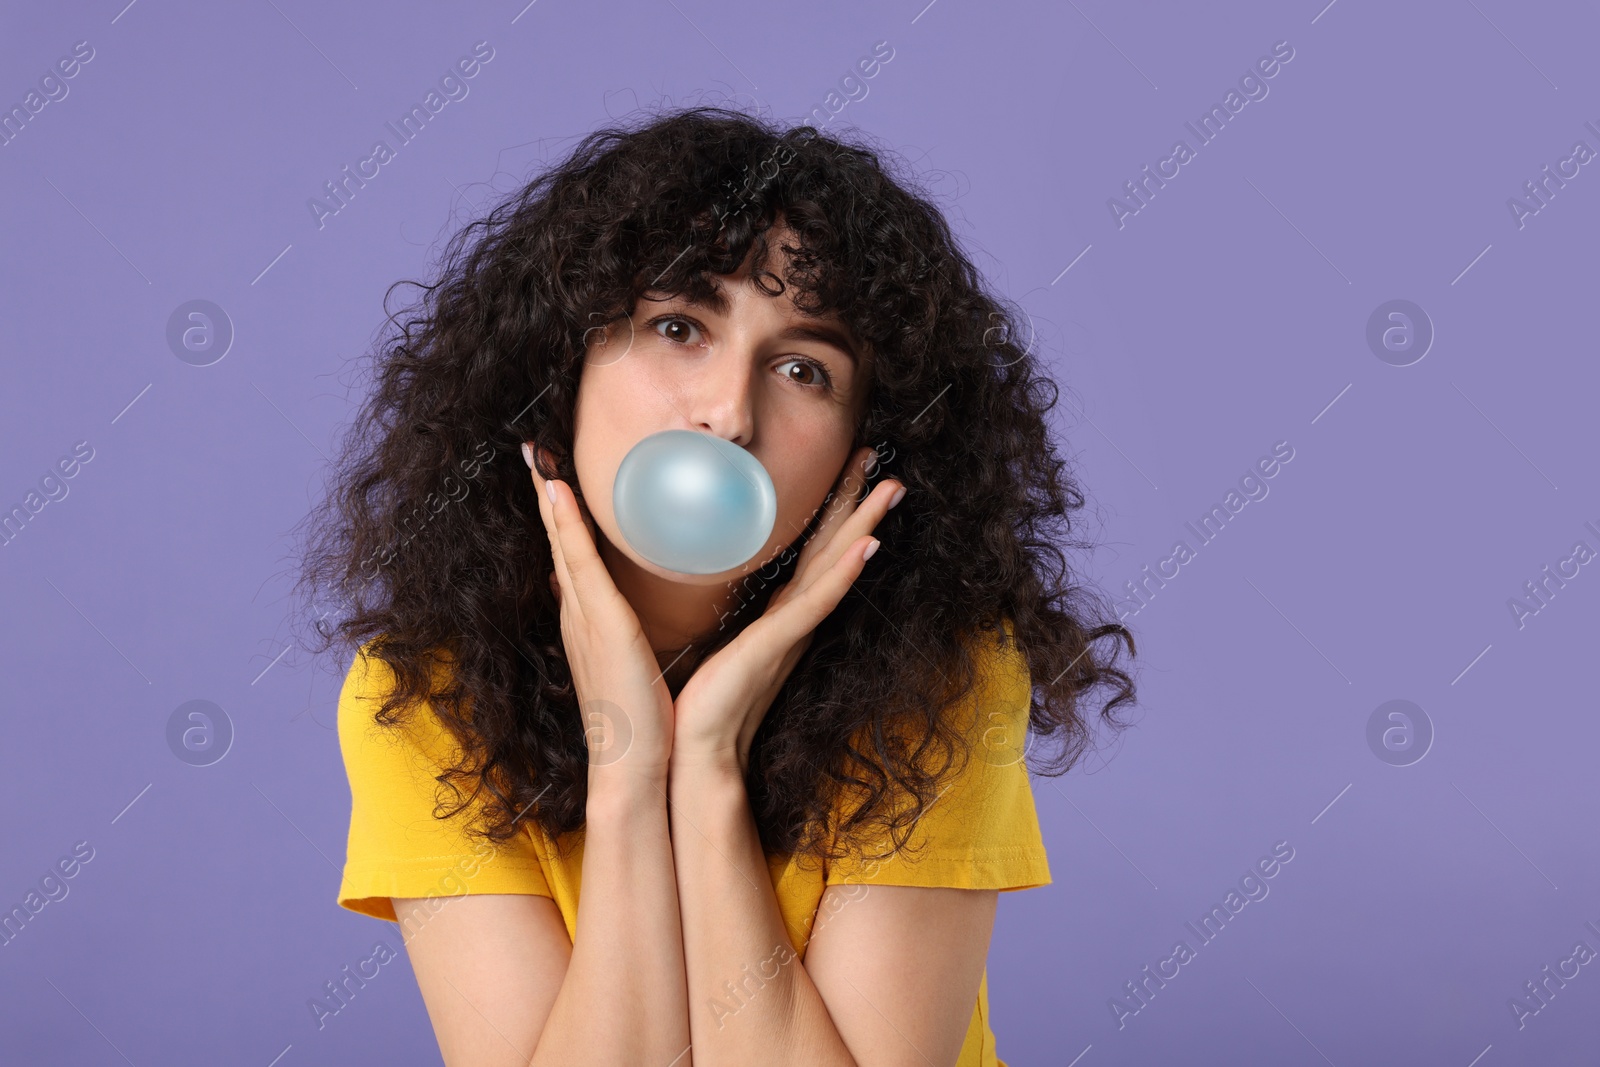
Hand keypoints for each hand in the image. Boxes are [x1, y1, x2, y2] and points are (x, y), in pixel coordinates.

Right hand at [529, 444, 675, 789]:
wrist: (635, 765)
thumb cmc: (645, 720)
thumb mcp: (636, 664)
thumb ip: (629, 635)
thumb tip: (631, 614)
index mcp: (588, 620)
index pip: (570, 553)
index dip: (558, 512)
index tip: (550, 472)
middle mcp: (577, 612)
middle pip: (557, 538)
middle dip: (543, 491)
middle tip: (530, 446)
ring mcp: (584, 616)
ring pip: (562, 541)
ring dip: (548, 494)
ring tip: (536, 452)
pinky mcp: (601, 624)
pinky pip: (579, 563)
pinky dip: (566, 526)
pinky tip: (557, 494)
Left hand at [671, 445, 904, 775]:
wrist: (695, 750)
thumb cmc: (700, 701)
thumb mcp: (716, 642)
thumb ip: (725, 613)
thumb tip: (706, 576)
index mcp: (778, 614)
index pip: (813, 551)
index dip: (834, 510)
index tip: (851, 470)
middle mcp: (793, 618)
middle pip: (833, 548)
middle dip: (858, 503)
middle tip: (884, 462)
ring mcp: (792, 630)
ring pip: (836, 565)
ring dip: (864, 524)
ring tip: (890, 487)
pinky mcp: (780, 644)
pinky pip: (819, 601)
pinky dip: (844, 573)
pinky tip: (867, 545)